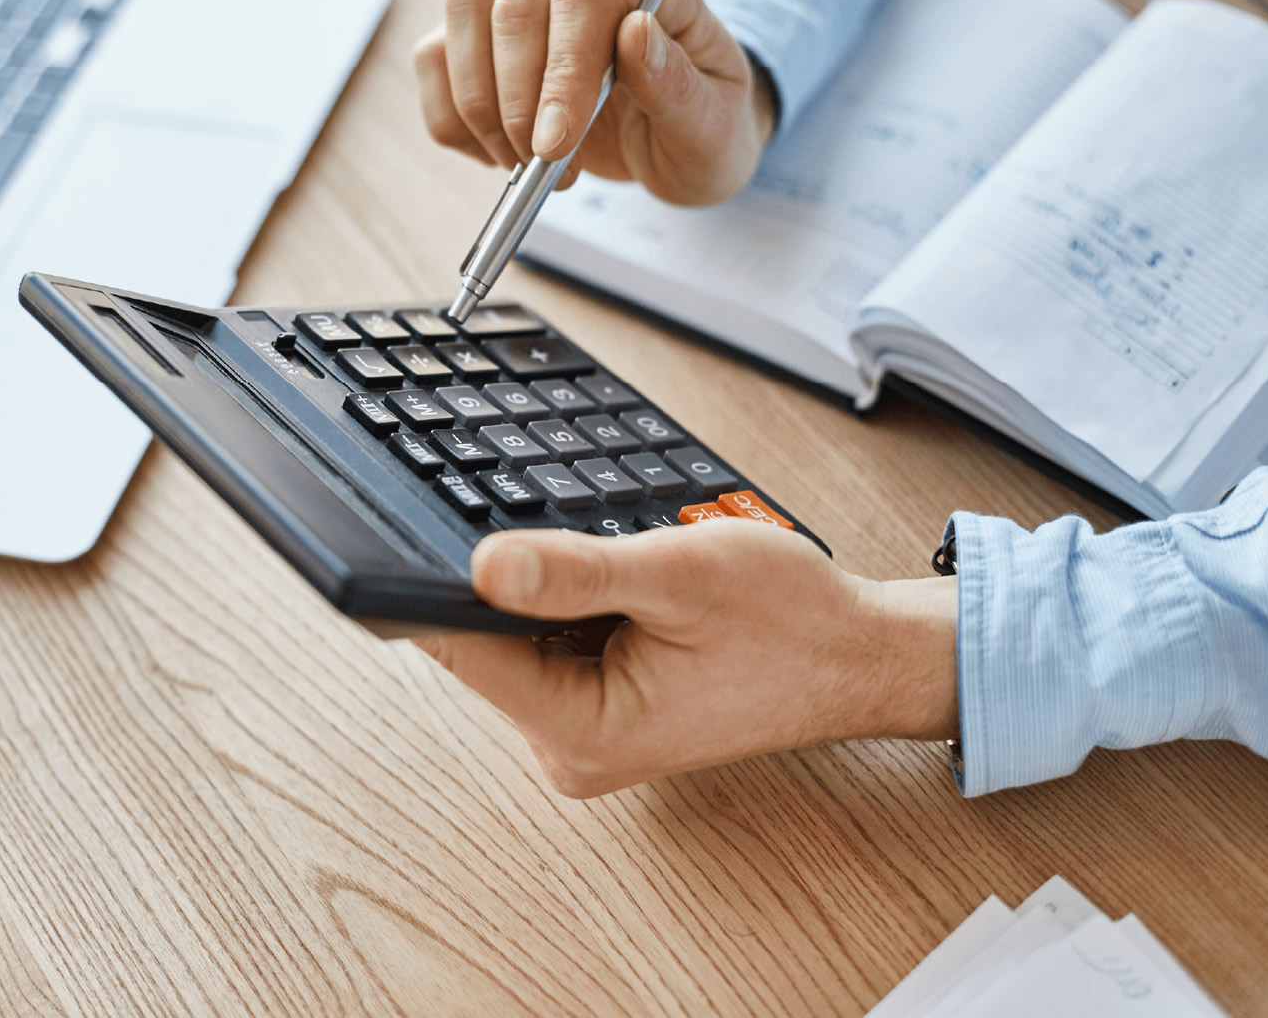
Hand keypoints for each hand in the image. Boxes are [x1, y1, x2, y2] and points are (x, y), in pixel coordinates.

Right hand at [413, 0, 775, 206]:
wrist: (682, 140)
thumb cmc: (705, 129)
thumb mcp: (713, 127)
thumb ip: (679, 84)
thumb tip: (635, 32)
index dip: (560, 69)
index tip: (555, 143)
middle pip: (513, 3)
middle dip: (516, 100)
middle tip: (544, 169)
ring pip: (464, 12)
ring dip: (479, 105)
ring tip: (525, 167)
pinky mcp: (486, 36)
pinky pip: (434, 56)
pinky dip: (451, 118)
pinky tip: (498, 155)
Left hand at [416, 521, 957, 797]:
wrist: (857, 654)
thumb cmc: (791, 623)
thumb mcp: (679, 575)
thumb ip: (576, 571)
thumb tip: (481, 566)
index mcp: (581, 731)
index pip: (466, 651)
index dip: (433, 582)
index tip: (410, 523)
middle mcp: (571, 745)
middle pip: (485, 642)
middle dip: (511, 579)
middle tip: (575, 537)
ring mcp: (583, 729)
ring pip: (519, 635)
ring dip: (551, 587)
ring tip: (623, 566)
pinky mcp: (598, 704)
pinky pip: (552, 640)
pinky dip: (573, 600)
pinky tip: (623, 583)